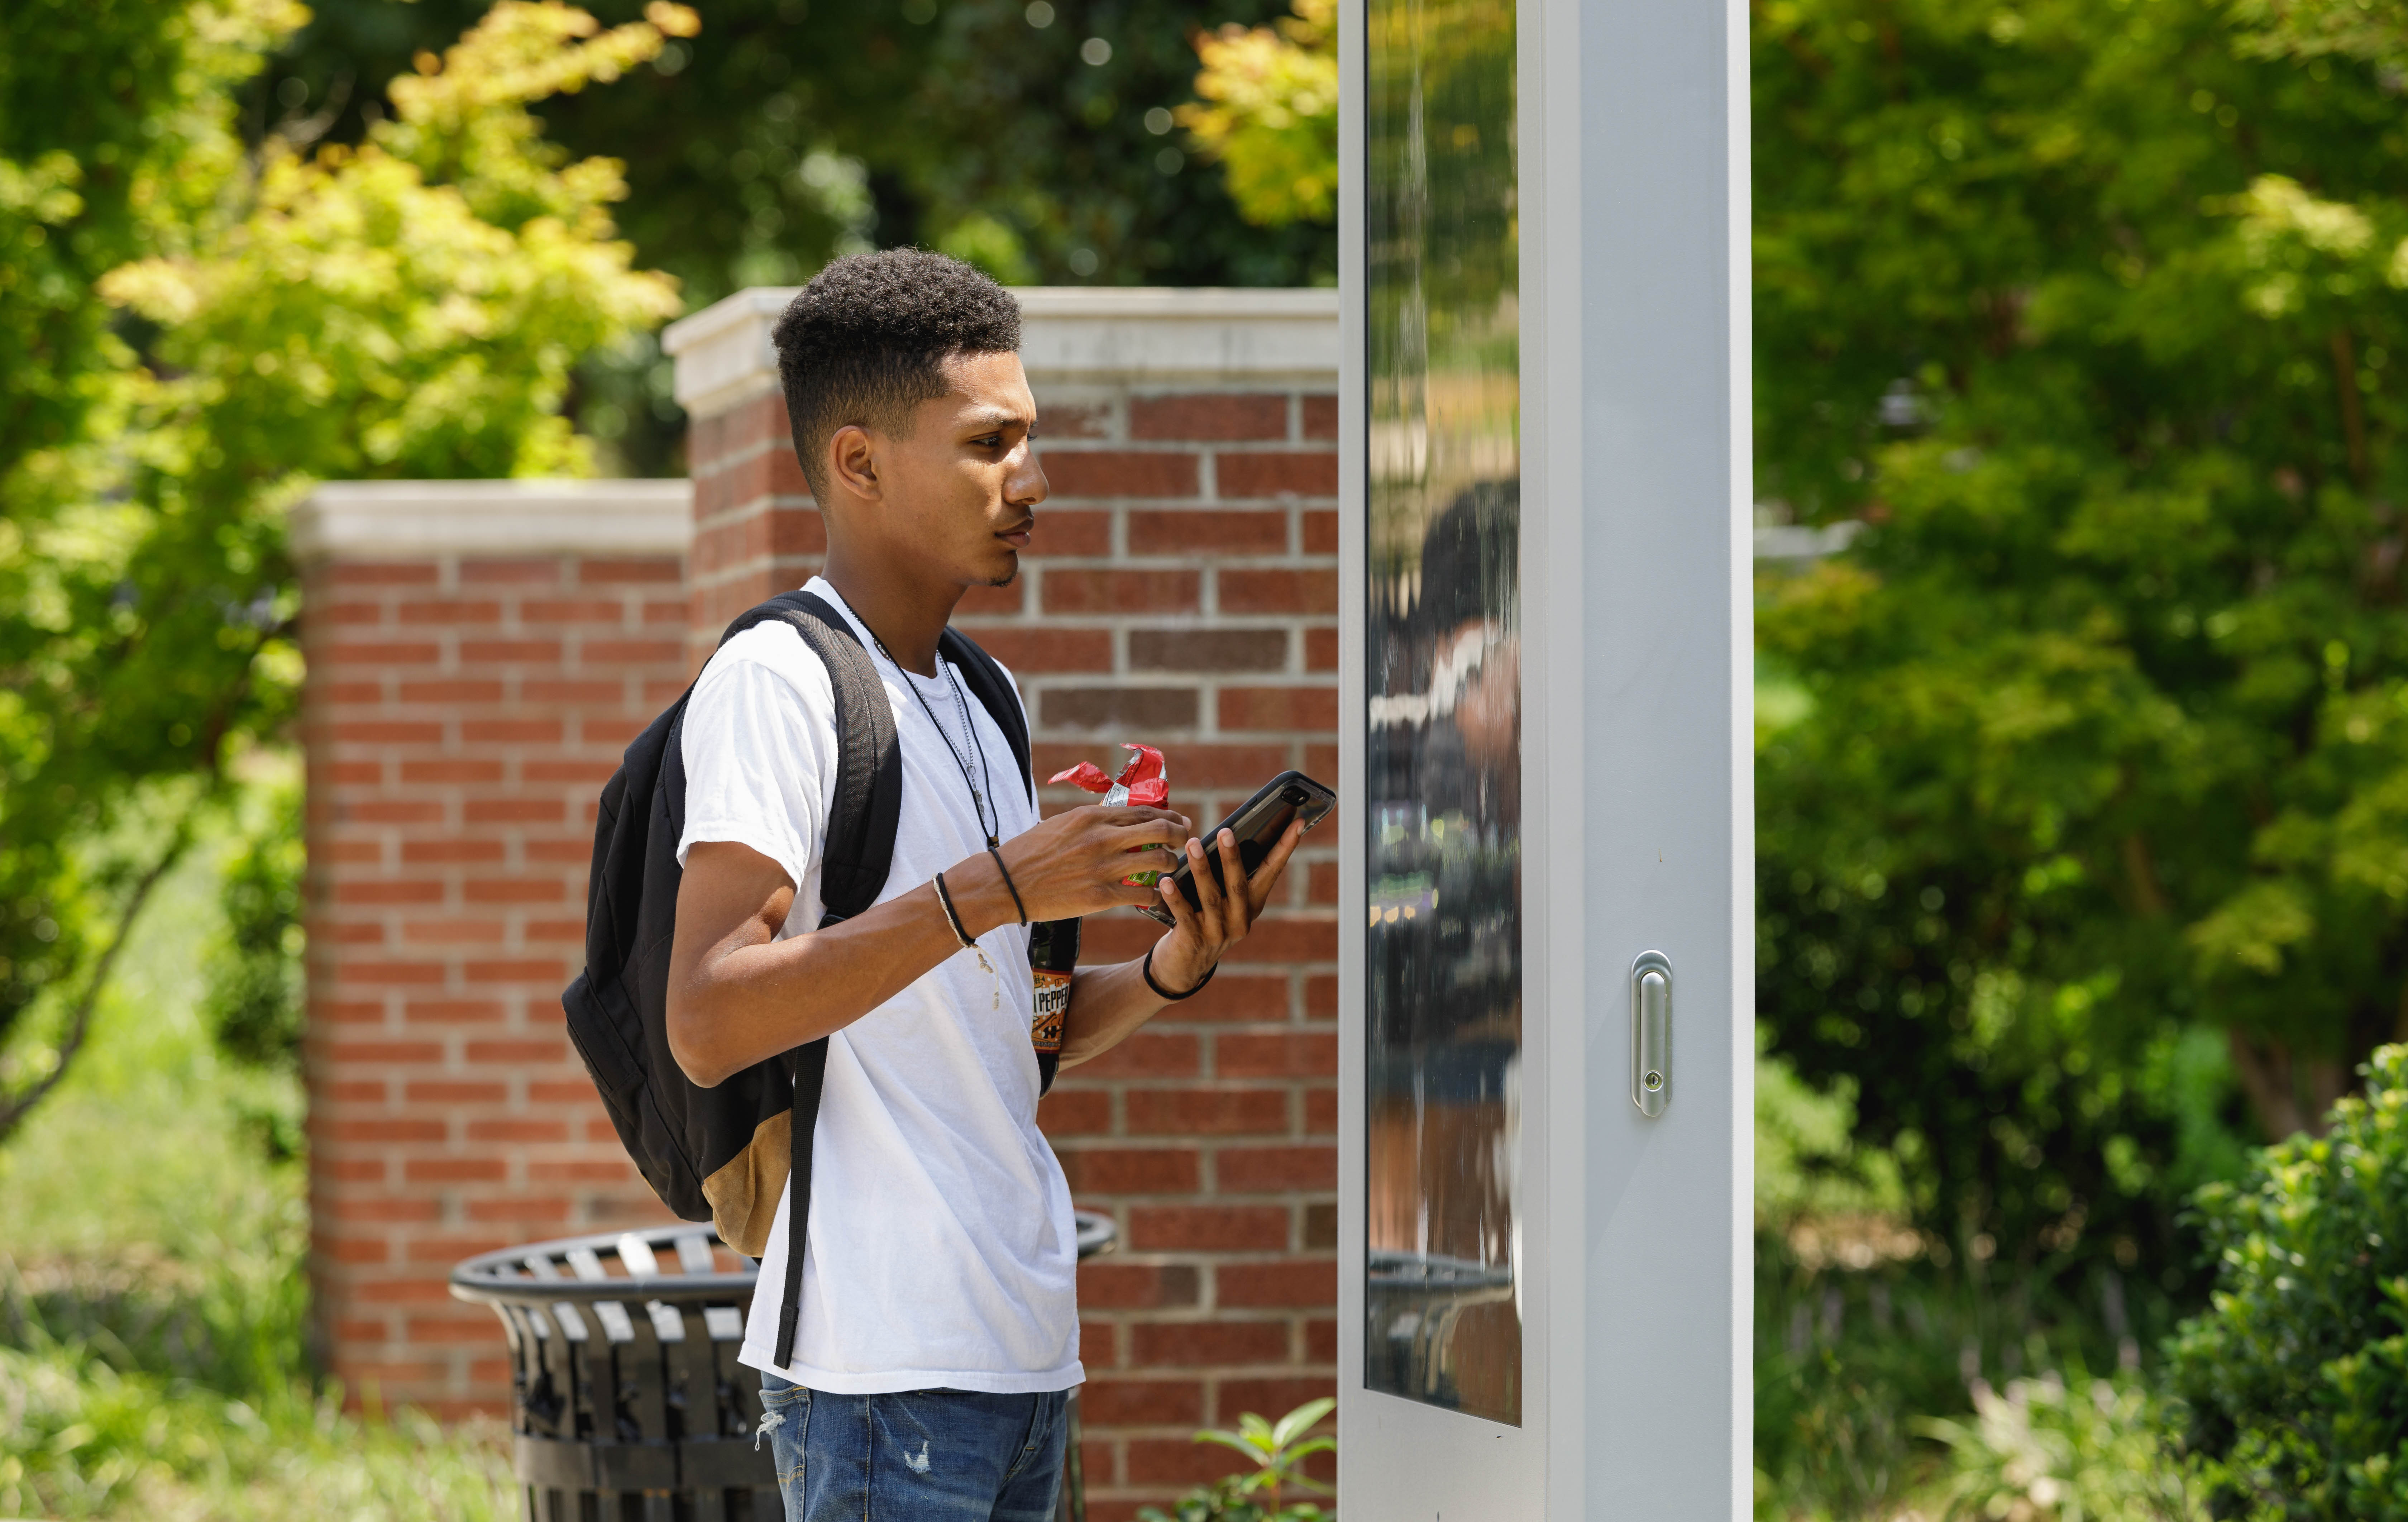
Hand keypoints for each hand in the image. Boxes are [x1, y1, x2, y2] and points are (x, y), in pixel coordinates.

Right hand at [954, 804, 1191, 930]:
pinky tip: (1157, 896)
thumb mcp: (1061, 825)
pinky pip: (1144, 893)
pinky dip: (1157, 894)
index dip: (1168, 815)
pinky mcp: (1101, 896)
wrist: (1004, 884)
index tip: (1178, 821)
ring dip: (1171, 864)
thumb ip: (1092, 822)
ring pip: (1158, 859)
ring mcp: (1103, 866)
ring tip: (1170, 869)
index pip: (1143, 810)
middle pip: (1159, 828)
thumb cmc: (1030, 854)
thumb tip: (1118, 821)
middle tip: (1185, 841)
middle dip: (1179, 834)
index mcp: (1091, 816)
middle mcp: (1101, 837)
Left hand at [1147, 819, 1304, 994]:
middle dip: (1233, 857)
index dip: (1284, 848)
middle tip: (1226, 831)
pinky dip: (1176, 897)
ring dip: (1201, 869)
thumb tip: (1223, 837)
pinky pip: (1185, 914)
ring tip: (1192, 844)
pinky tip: (1167, 881)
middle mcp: (1240, 919)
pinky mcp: (1194, 940)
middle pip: (1239, 884)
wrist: (1185, 966)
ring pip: (1211, 897)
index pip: (1272, 872)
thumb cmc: (1205, 920)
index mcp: (1252, 905)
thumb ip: (1225, 877)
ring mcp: (1218, 932)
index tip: (1297, 824)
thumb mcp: (1223, 902)